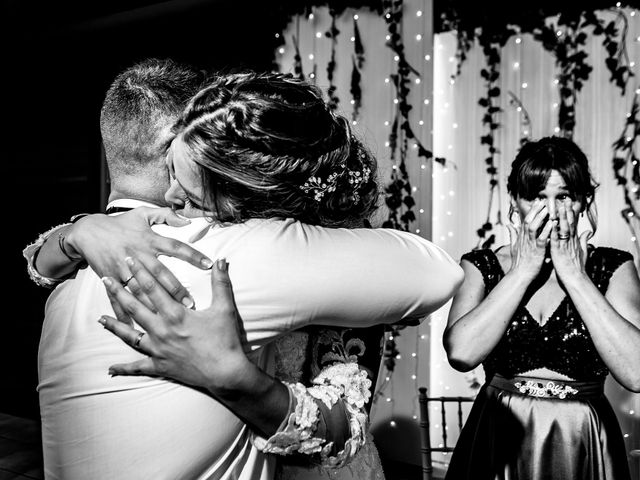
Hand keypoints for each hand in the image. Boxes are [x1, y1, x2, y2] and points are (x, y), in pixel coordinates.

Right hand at [67, 207, 212, 307]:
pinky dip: (124, 313)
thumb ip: (166, 215)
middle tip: (190, 303)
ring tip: (170, 317)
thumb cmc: (122, 222)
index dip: (192, 255)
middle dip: (174, 288)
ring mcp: (122, 269)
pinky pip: (117, 298)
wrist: (88, 231)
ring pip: (141, 289)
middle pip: (159, 273)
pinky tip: (134, 326)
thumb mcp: (143, 213)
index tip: (209, 264)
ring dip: (154, 304)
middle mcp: (137, 255)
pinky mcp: (110, 279)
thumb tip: (187, 220)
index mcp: (148, 240)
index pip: (175, 247)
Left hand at [99, 257, 253, 395]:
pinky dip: (123, 368)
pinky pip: (138, 367)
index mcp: (176, 314)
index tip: (129, 259)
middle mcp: (162, 330)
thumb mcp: (224, 308)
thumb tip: (221, 259)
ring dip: (114, 325)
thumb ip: (221, 282)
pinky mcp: (160, 366)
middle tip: (105, 279)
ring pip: (130, 335)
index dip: (140, 272)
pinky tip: (110, 368)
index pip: (152, 288)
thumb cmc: (225, 340)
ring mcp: (158, 349)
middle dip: (119, 291)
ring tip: (99, 318)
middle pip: (135, 307)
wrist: (226, 373)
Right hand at [505, 199, 553, 280]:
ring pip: (534, 227)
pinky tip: (552, 224)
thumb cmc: (519, 263)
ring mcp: (530, 244)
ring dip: (541, 217)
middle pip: (529, 221)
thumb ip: (513, 235)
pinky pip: (541, 238)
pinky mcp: (537, 251)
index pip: (526, 221)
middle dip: (536, 211)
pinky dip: (546, 231)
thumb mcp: (514, 246)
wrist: (520, 275)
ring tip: (547, 209)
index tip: (538, 203)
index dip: (532, 211)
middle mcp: (525, 239)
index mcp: (522, 237)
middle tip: (543, 201)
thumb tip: (509, 225)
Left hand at [549, 198, 590, 281]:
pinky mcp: (558, 252)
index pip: (573, 224)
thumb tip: (588, 231)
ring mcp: (564, 246)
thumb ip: (584, 240)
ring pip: (564, 229)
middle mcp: (570, 241)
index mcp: (574, 240)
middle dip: (567, 211)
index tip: (568, 203)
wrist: (576, 279)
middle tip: (565, 200)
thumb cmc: (577, 267)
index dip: (571, 213)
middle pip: (570, 223)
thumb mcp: (583, 252)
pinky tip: (552, 223)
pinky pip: (556, 239)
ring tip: (559, 207)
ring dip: (562, 218)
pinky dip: (554, 231)